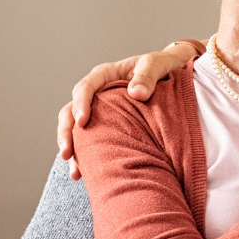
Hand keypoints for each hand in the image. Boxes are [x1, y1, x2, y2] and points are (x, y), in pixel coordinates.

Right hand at [56, 44, 195, 178]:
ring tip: (76, 172)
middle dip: (66, 133)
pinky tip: (84, 175)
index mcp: (105, 75)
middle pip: (71, 111)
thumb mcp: (157, 64)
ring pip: (75, 130)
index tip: (83, 122)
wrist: (172, 74)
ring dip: (73, 149)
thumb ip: (148, 75)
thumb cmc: (163, 66)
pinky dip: (85, 157)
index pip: (85, 88)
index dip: (81, 104)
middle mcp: (97, 94)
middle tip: (67, 153)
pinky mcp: (106, 126)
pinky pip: (90, 141)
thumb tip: (136, 93)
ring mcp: (99, 111)